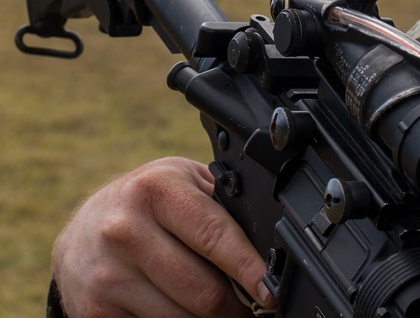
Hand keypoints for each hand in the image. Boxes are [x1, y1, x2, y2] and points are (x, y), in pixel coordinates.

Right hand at [52, 157, 274, 317]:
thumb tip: (264, 242)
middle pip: (202, 289)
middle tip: (252, 307)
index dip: (248, 267)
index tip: (269, 290)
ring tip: (223, 311)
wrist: (82, 231)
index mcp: (156, 189)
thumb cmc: (144, 203)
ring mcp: (108, 275)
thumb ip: (217, 203)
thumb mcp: (180, 183)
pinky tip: (185, 313)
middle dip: (236, 306)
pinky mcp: (95, 312)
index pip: (213, 236)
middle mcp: (127, 230)